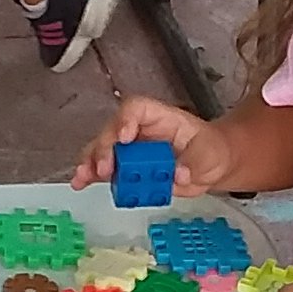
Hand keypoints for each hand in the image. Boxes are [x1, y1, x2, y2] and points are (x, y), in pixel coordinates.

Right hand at [69, 95, 240, 197]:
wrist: (211, 166)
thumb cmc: (211, 150)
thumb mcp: (211, 154)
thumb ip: (195, 163)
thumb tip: (179, 175)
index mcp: (161, 118)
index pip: (136, 108)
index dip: (125, 119)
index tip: (123, 137)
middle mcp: (141, 131)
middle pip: (113, 130)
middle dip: (104, 149)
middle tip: (104, 169)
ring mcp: (132, 149)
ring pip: (103, 150)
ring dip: (90, 163)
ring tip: (82, 178)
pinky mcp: (128, 169)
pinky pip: (105, 169)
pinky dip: (91, 176)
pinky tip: (80, 183)